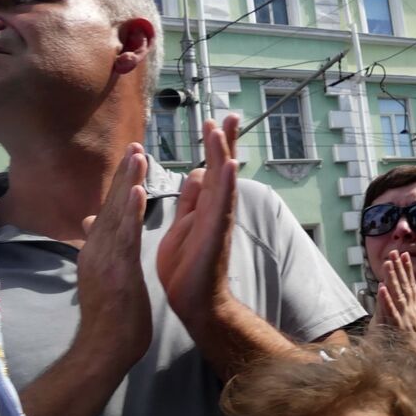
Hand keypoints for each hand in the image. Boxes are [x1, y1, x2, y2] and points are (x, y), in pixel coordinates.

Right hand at [78, 144, 151, 366]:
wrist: (105, 349)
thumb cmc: (111, 316)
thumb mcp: (104, 275)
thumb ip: (100, 248)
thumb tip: (90, 222)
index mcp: (97, 250)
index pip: (109, 211)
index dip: (120, 184)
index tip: (132, 158)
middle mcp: (97, 249)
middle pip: (110, 205)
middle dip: (124, 174)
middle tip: (136, 144)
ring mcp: (104, 258)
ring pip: (116, 213)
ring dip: (126, 183)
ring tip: (137, 155)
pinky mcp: (116, 269)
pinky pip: (124, 234)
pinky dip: (129, 211)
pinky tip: (136, 190)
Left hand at [156, 115, 239, 331]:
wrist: (193, 300)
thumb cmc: (187, 267)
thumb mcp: (183, 225)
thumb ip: (190, 201)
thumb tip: (196, 174)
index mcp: (204, 205)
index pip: (211, 168)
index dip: (213, 146)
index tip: (212, 122)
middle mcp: (217, 208)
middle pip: (223, 167)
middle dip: (224, 140)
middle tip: (228, 114)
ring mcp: (220, 219)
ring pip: (224, 180)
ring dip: (223, 153)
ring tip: (222, 129)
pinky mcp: (217, 233)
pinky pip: (224, 204)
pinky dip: (229, 184)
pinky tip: (232, 165)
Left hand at [373, 252, 415, 344]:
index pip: (411, 283)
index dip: (407, 269)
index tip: (404, 254)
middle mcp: (411, 309)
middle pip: (404, 285)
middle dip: (399, 268)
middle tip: (394, 252)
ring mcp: (405, 317)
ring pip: (397, 294)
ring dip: (393, 278)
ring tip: (387, 264)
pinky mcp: (399, 327)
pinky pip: (391, 312)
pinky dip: (387, 300)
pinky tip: (381, 288)